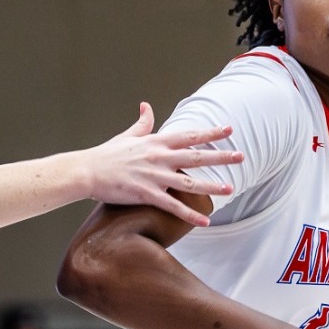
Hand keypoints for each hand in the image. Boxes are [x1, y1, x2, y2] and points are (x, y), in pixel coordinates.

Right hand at [82, 103, 242, 227]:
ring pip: (190, 183)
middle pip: (196, 156)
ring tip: (231, 189)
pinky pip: (173, 207)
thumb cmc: (106, 155)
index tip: (229, 129)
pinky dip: (190, 216)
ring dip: (212, 186)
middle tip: (241, 156)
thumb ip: (142, 123)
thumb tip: (147, 107)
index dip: (211, 132)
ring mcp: (154, 177)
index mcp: (156, 142)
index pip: (189, 135)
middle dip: (221, 156)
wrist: (87, 171)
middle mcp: (159, 157)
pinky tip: (205, 222)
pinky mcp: (147, 195)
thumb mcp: (127, 135)